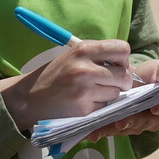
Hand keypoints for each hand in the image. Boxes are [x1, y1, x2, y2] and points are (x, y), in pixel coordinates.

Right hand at [0, 39, 133, 130]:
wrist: (29, 98)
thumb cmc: (54, 75)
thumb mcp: (73, 56)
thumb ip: (99, 57)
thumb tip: (128, 66)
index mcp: (84, 49)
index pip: (123, 49)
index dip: (124, 60)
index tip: (117, 66)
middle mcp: (85, 68)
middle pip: (124, 75)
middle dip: (122, 82)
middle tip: (110, 84)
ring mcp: (85, 89)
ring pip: (116, 93)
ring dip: (109, 95)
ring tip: (92, 93)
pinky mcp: (83, 108)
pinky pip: (104, 107)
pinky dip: (98, 106)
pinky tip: (84, 102)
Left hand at [86, 59, 158, 141]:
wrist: (122, 81)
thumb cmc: (143, 77)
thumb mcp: (153, 70)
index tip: (154, 107)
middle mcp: (150, 118)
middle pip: (144, 122)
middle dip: (132, 121)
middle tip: (122, 121)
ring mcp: (132, 124)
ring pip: (126, 129)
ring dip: (113, 128)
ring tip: (102, 127)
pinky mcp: (116, 127)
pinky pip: (109, 131)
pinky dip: (100, 131)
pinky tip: (91, 133)